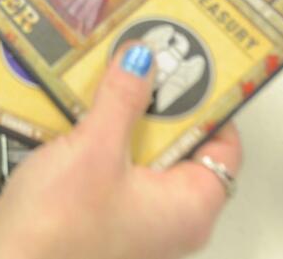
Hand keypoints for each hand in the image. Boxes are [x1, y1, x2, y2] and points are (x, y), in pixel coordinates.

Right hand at [0, 44, 241, 258]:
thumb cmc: (61, 228)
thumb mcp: (96, 148)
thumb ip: (123, 99)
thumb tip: (144, 60)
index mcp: (188, 208)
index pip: (222, 147)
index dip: (208, 105)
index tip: (190, 64)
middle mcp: (164, 216)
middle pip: (175, 144)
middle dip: (154, 100)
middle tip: (139, 55)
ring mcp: (126, 214)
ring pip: (133, 150)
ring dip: (116, 113)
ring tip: (102, 70)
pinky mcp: (90, 210)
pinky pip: (101, 161)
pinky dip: (90, 133)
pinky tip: (70, 103)